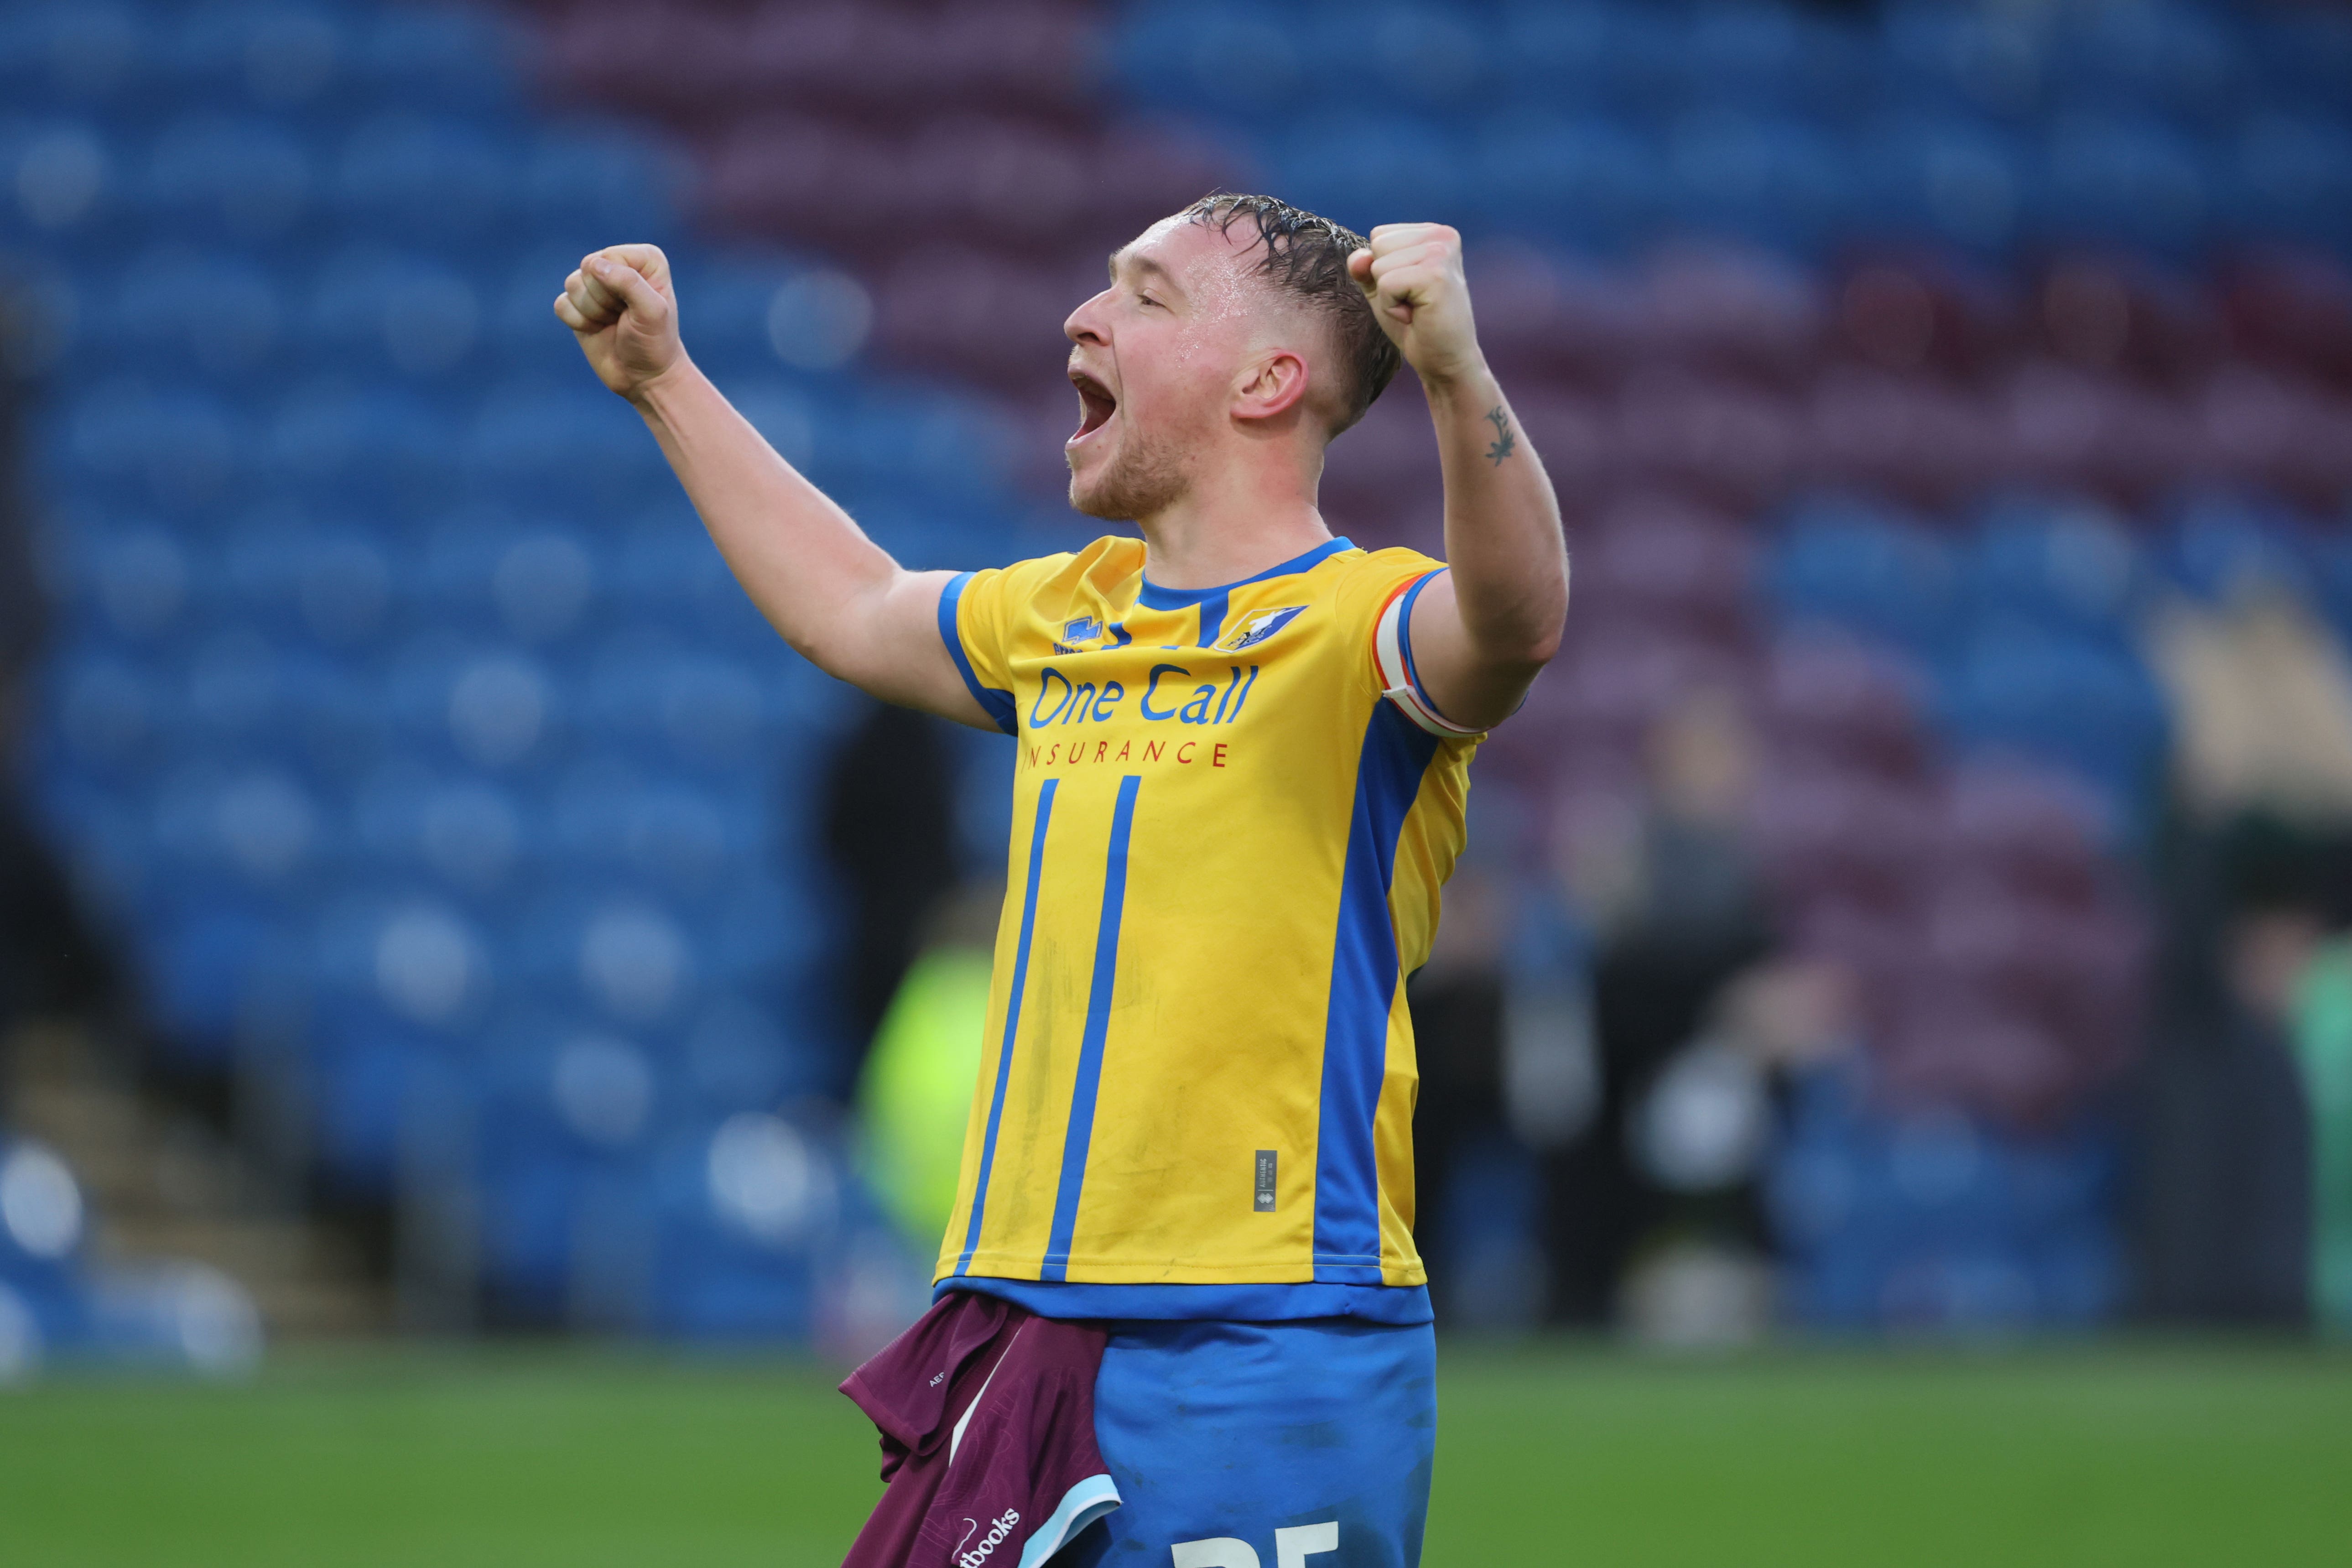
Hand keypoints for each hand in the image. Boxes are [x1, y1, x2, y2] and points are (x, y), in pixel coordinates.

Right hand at [555, 243, 683, 400]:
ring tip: (612, 323)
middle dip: (603, 300)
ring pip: (572, 284)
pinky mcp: (578, 304)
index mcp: (645, 260)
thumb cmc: (655, 343)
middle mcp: (619, 265)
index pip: (610, 256)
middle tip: (624, 317)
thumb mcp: (652, 312)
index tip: (636, 307)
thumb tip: (594, 265)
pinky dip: (578, 322)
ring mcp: (596, 284)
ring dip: (592, 312)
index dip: (617, 286)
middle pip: (588, 267)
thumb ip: (629, 282)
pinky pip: (562, 304)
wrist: (644, 377)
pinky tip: (597, 330)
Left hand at [1346, 223, 1485, 386]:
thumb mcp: (1383, 289)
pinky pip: (1386, 284)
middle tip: (1413, 302)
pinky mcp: (1436, 275)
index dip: (1384, 270)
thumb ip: (1366, 268)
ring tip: (1416, 308)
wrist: (1443, 360)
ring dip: (1389, 296)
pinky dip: (1393, 307)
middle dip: (1385, 281)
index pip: (1379, 235)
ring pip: (1379, 265)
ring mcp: (1442, 252)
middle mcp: (1442, 236)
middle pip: (1378, 245)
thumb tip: (1358, 257)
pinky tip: (1416, 315)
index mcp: (1434, 233)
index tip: (1410, 290)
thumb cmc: (1416, 324)